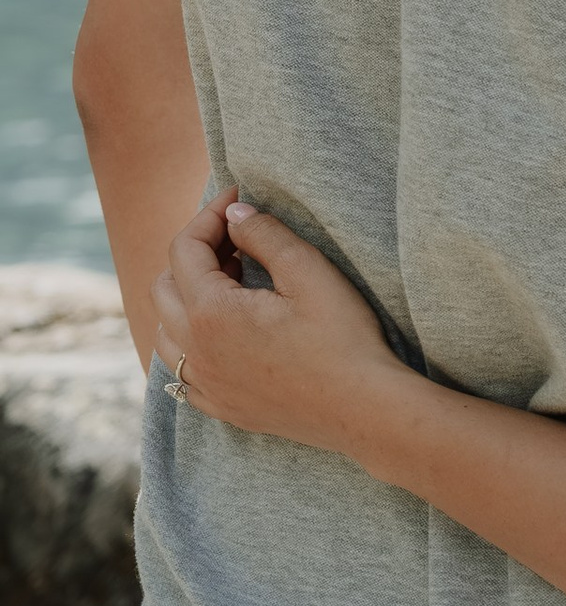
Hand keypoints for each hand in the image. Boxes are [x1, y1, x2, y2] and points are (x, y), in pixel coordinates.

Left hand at [153, 194, 412, 462]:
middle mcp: (195, 351)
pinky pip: (181, 369)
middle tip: (239, 237)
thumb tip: (235, 213)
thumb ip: (265, 234)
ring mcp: (204, 384)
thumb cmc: (341, 338)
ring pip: (165, 329)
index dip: (209, 215)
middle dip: (195, 252)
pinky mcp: (220, 406)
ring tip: (232, 281)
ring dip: (185, 296)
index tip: (239, 197)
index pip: (185, 249)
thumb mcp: (309, 272)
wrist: (361, 408)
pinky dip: (190, 340)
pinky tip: (226, 331)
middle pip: (164, 286)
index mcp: (210, 313)